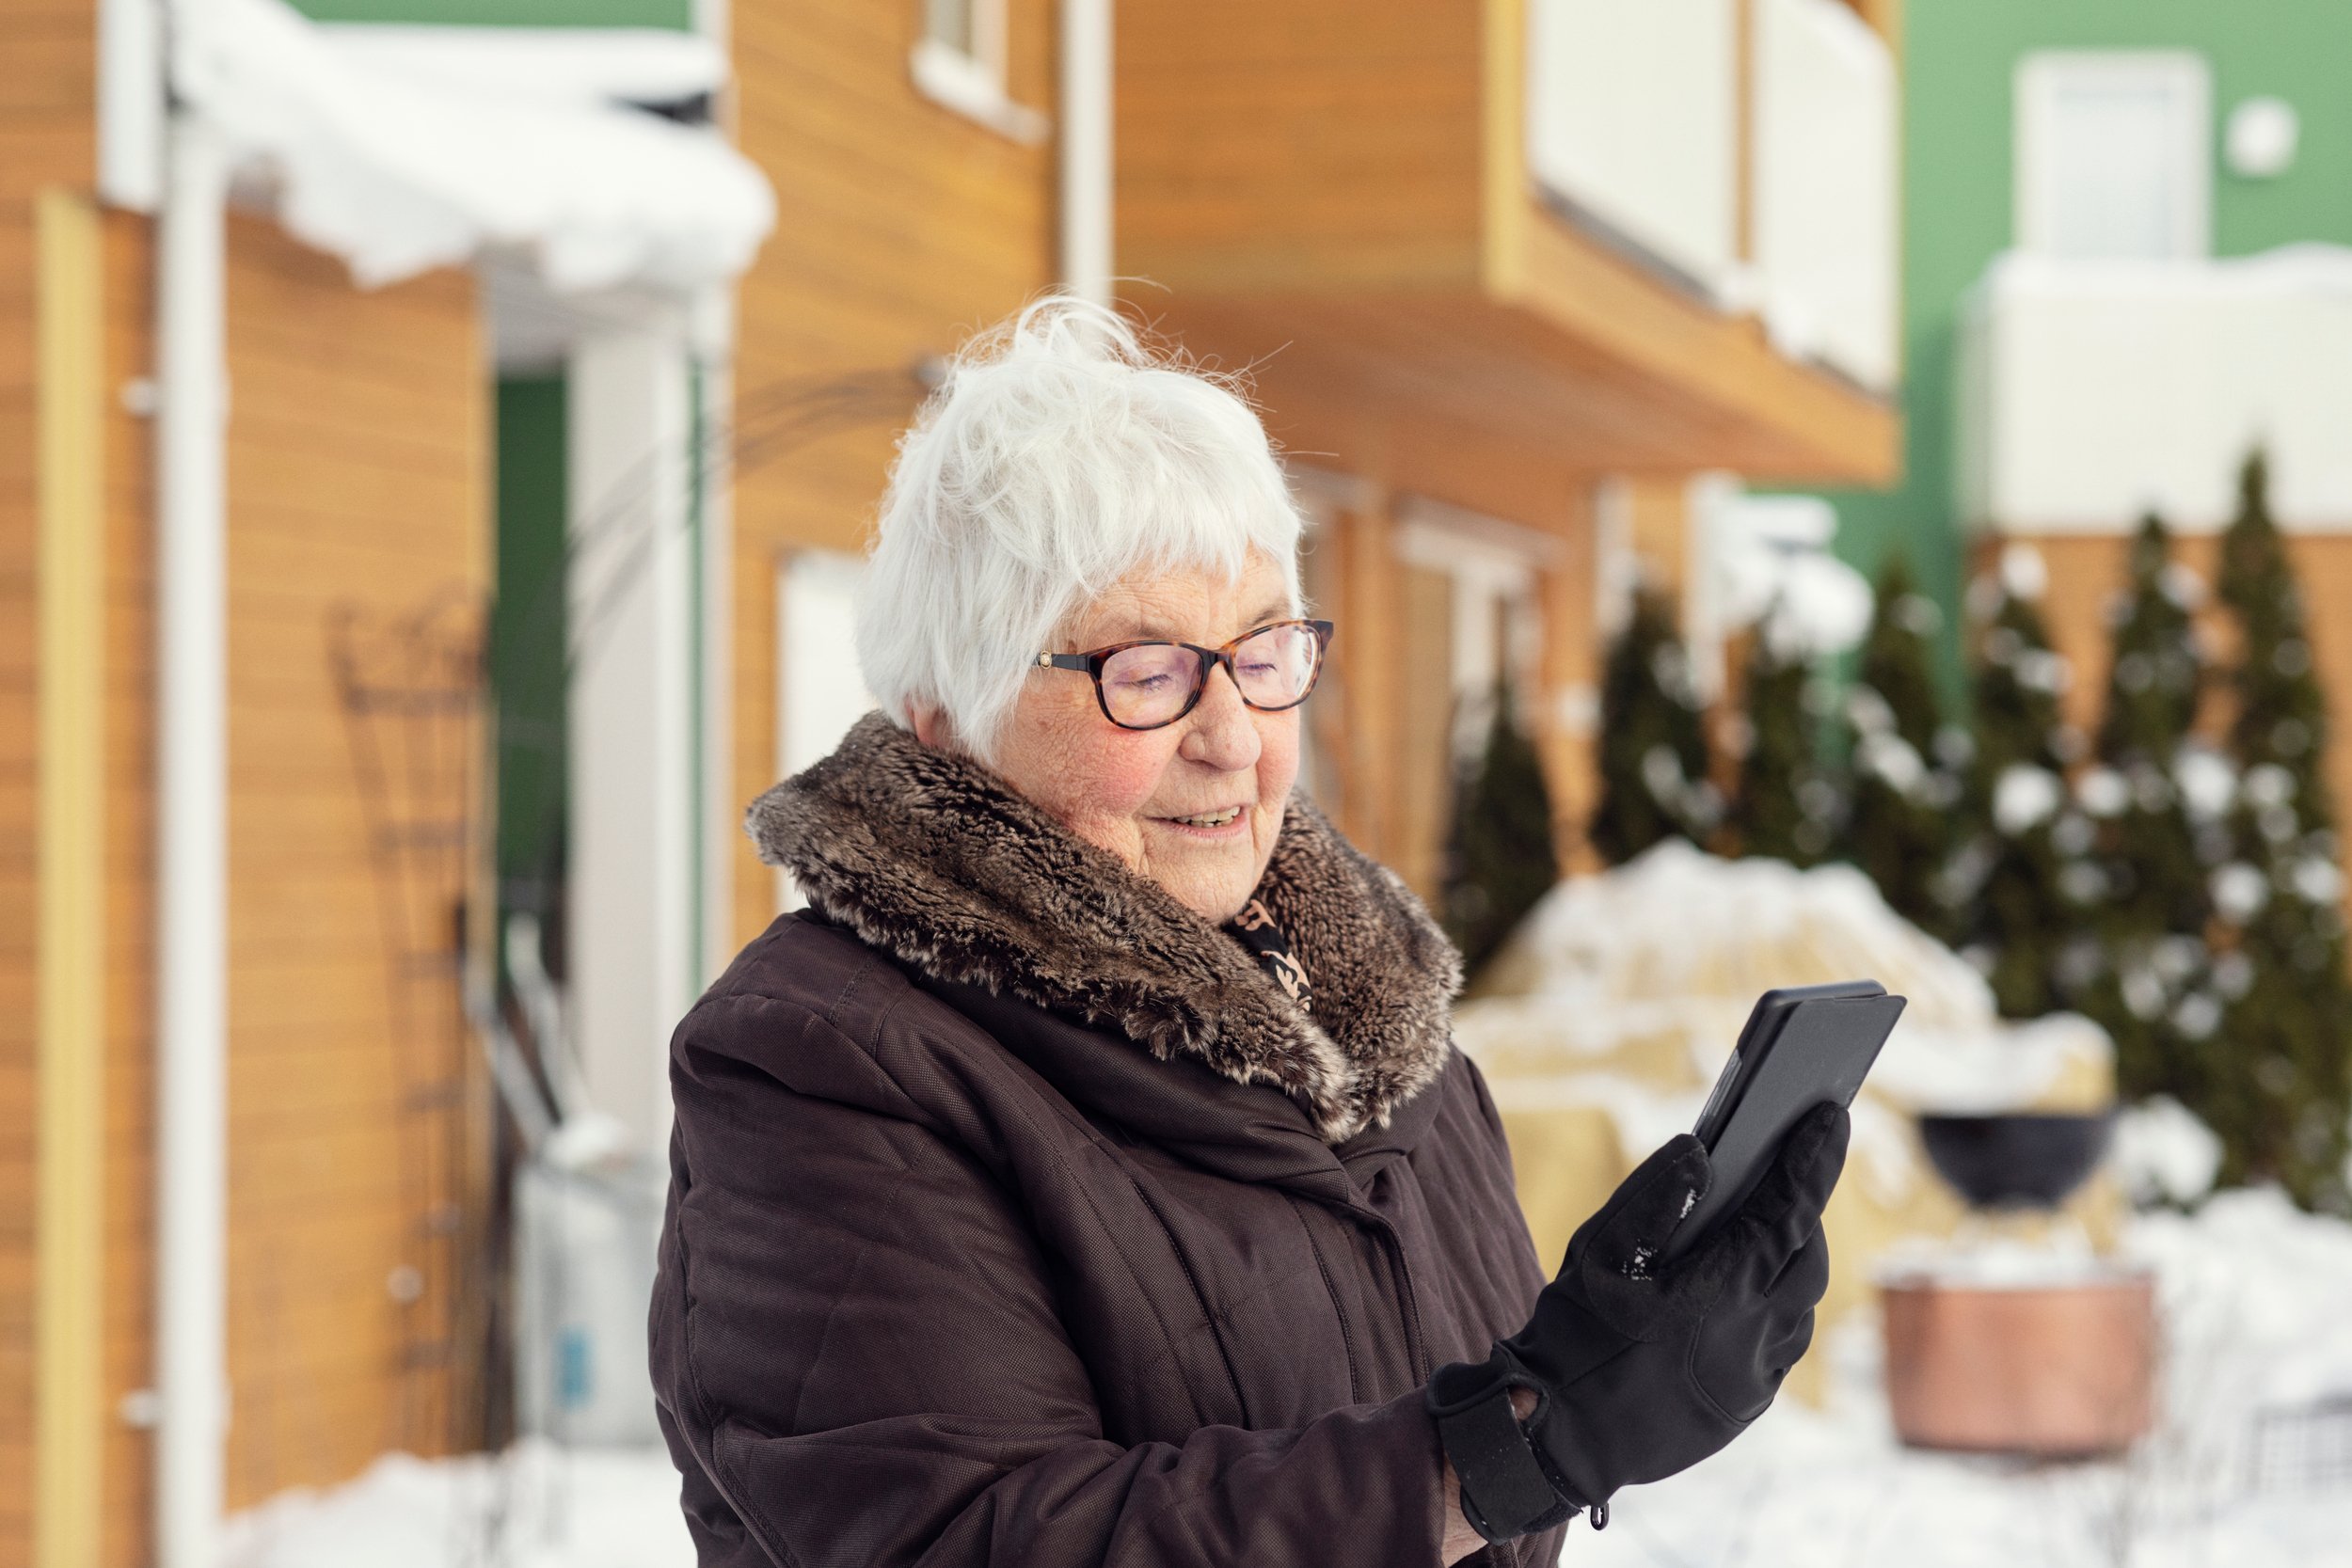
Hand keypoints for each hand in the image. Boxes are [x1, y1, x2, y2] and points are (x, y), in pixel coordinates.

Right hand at [1427, 1102, 1847, 1541]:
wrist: (1555, 1435)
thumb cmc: (1569, 1338)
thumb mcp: (1594, 1251)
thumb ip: (1651, 1196)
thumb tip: (1701, 1152)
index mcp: (1717, 1293)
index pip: (1786, 1212)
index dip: (1813, 1160)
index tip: (1831, 1118)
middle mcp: (1751, 1338)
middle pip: (1806, 1259)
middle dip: (1802, 1212)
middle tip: (1783, 1175)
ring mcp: (1753, 1379)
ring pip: (1800, 1308)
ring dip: (1788, 1264)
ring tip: (1758, 1232)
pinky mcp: (1745, 1407)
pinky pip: (1781, 1347)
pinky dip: (1774, 1309)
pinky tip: (1741, 1293)